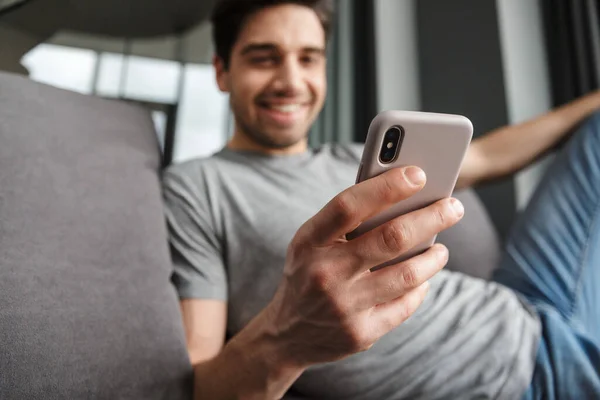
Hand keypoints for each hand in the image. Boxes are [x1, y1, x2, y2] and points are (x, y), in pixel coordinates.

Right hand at [263, 166, 464, 367]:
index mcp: (309, 241)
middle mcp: (325, 272)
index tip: (418, 174)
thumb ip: (344, 221)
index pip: (349, 205)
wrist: (287, 334)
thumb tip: (400, 195)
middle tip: (453, 207)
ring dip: (433, 257)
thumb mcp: (310, 243)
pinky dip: (420, 287)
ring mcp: (343, 306)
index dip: (387, 187)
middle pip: (390, 238)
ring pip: (407, 274)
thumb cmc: (307, 273)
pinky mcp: (361, 333)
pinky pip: (405, 305)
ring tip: (441, 248)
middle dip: (431, 218)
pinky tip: (423, 278)